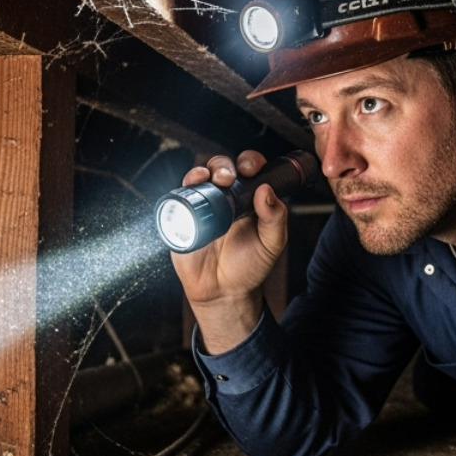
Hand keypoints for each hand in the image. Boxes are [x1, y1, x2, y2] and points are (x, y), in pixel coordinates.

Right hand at [170, 150, 288, 353]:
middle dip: (223, 164)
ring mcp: (202, 207)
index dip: (249, 161)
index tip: (251, 168)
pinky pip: (179, 197)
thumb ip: (275, 218)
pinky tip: (191, 186)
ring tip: (209, 178)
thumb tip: (266, 190)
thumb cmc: (250, 267)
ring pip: (199, 177)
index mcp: (249, 199)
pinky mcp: (183, 219)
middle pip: (221, 167)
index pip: (248, 170)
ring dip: (202, 170)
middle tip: (228, 177)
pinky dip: (183, 187)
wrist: (223, 293)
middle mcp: (225, 199)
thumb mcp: (272, 244)